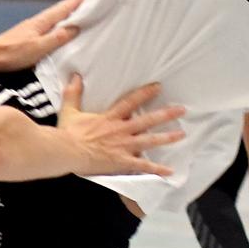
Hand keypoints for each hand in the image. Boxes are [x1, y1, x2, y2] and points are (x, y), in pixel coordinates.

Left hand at [0, 0, 82, 72]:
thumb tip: (75, 28)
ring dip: (62, 13)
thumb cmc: (12, 53)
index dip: (74, 2)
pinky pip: (45, 25)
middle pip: (56, 11)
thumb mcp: (39, 47)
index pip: (61, 9)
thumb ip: (57, 38)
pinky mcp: (25, 36)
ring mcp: (29, 28)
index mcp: (40, 23)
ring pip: (51, 18)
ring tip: (71, 11)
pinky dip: (54, 23)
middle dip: (70, 5)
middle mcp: (35, 22)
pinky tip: (53, 28)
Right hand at [57, 76, 185, 177]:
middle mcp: (121, 130)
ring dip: (166, 138)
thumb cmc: (68, 133)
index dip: (145, 93)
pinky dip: (156, 169)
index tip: (158, 87)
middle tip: (181, 110)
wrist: (66, 152)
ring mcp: (123, 146)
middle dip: (165, 114)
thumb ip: (74, 93)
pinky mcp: (122, 162)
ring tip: (181, 134)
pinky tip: (169, 171)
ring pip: (149, 141)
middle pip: (147, 120)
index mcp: (110, 118)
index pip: (131, 101)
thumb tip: (74, 75)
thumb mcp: (70, 110)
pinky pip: (142, 166)